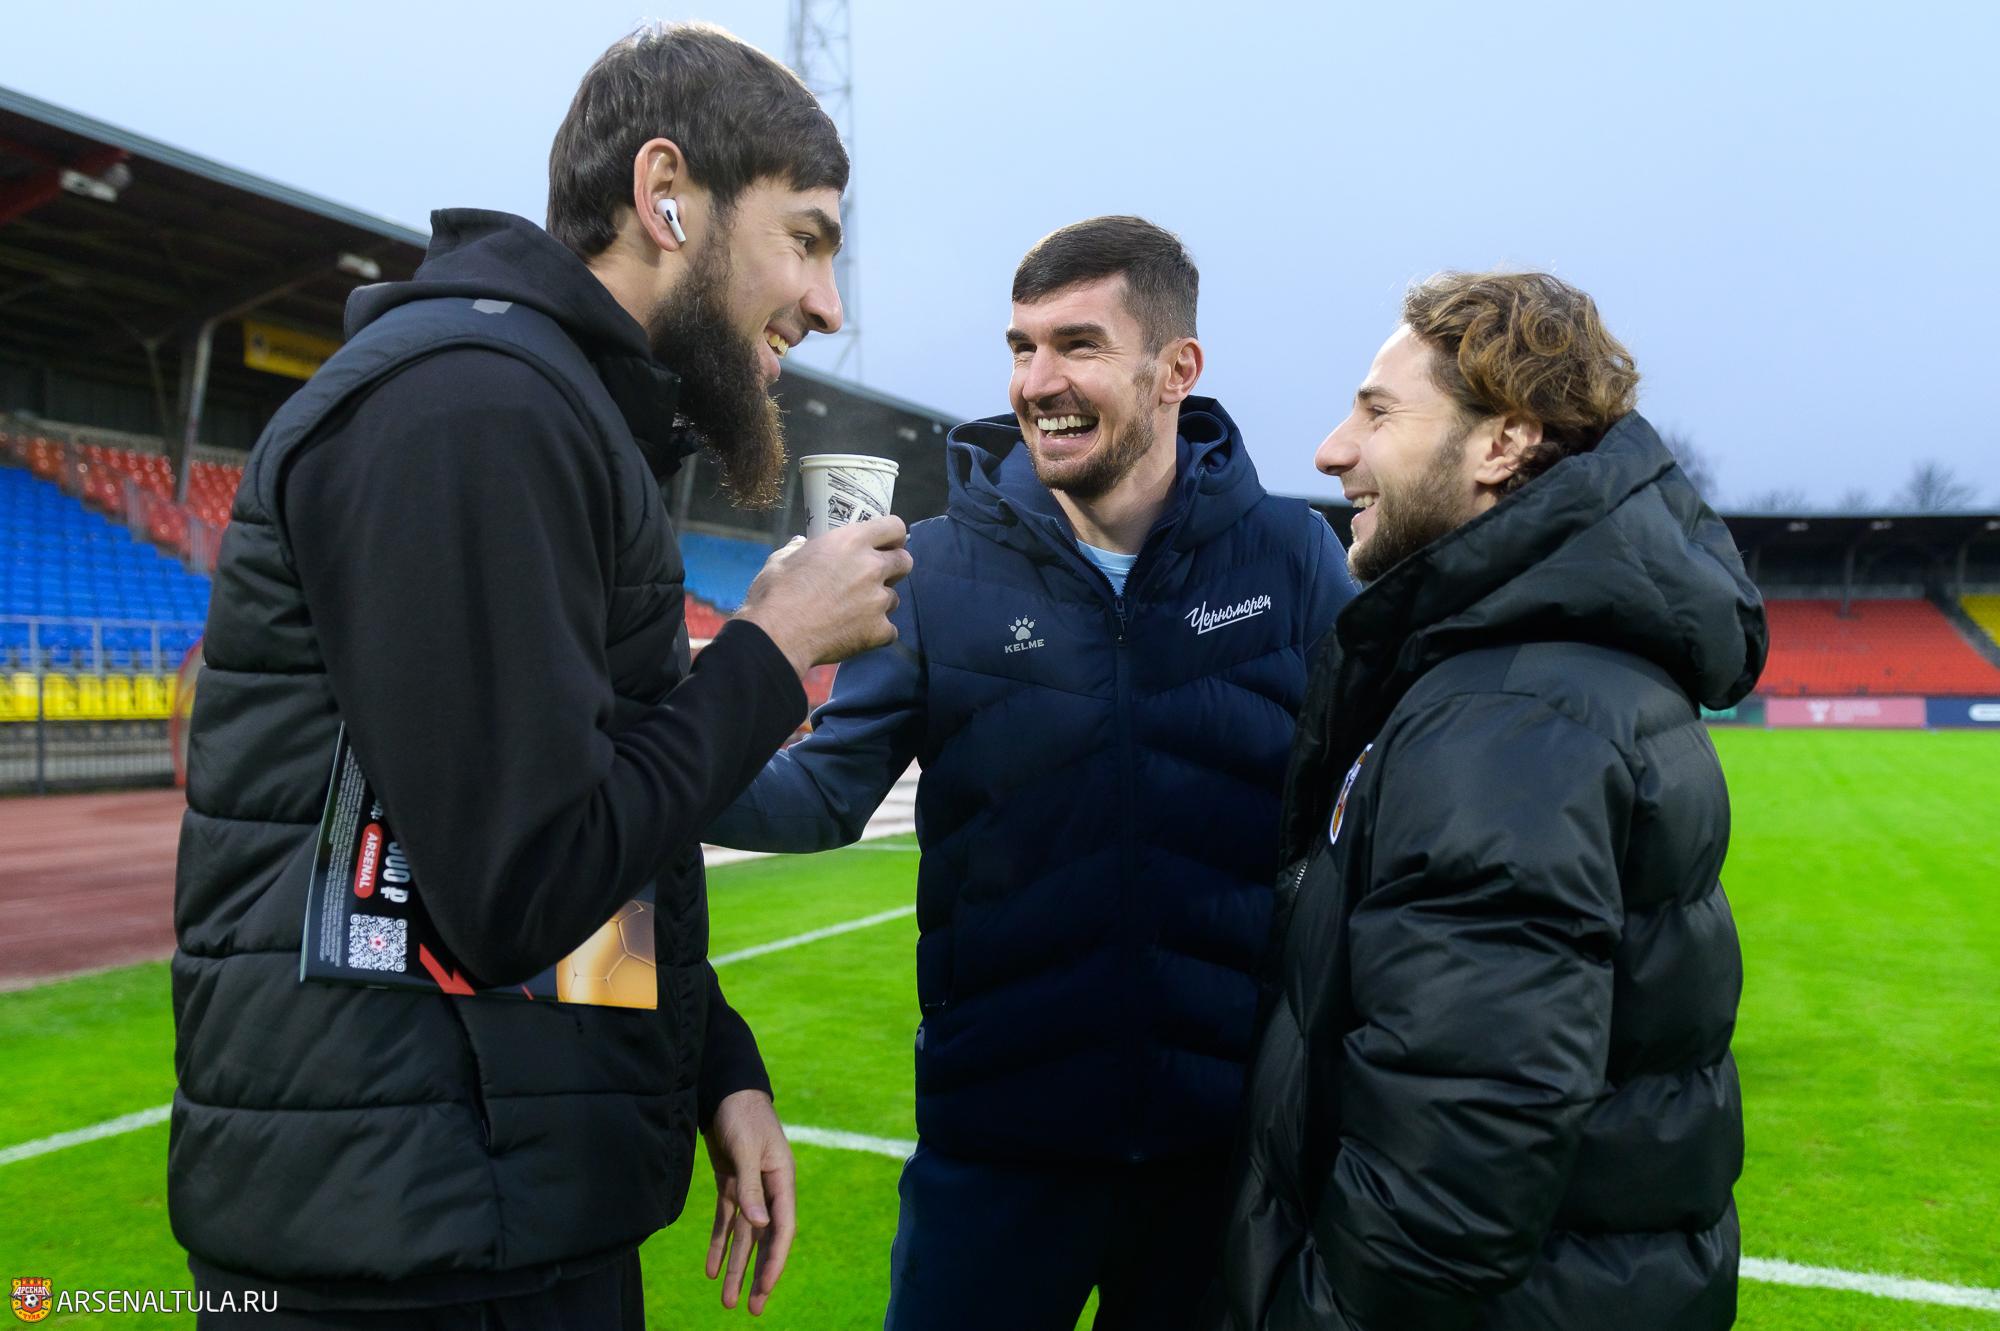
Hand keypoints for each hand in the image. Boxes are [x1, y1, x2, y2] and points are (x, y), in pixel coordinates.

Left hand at [702, 1089, 796, 1315]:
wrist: (726, 1089)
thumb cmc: (742, 1114)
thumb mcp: (745, 1149)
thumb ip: (752, 1187)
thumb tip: (760, 1226)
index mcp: (782, 1180)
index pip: (783, 1229)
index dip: (775, 1260)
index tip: (765, 1287)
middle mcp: (769, 1189)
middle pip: (765, 1239)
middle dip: (757, 1273)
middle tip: (750, 1308)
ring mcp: (750, 1188)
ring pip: (744, 1236)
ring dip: (737, 1266)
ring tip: (727, 1300)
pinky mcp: (732, 1183)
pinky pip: (727, 1221)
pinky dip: (720, 1244)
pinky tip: (713, 1269)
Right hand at [736, 516, 911, 674]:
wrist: (777, 636)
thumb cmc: (775, 594)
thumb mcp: (783, 559)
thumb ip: (799, 548)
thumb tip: (800, 543)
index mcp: (851, 541)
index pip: (894, 527)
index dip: (892, 536)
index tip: (885, 544)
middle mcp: (871, 567)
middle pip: (905, 561)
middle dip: (893, 568)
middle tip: (873, 578)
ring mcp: (878, 600)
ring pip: (894, 598)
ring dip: (879, 603)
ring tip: (853, 611)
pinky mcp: (878, 630)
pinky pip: (889, 631)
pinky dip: (876, 633)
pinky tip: (856, 634)